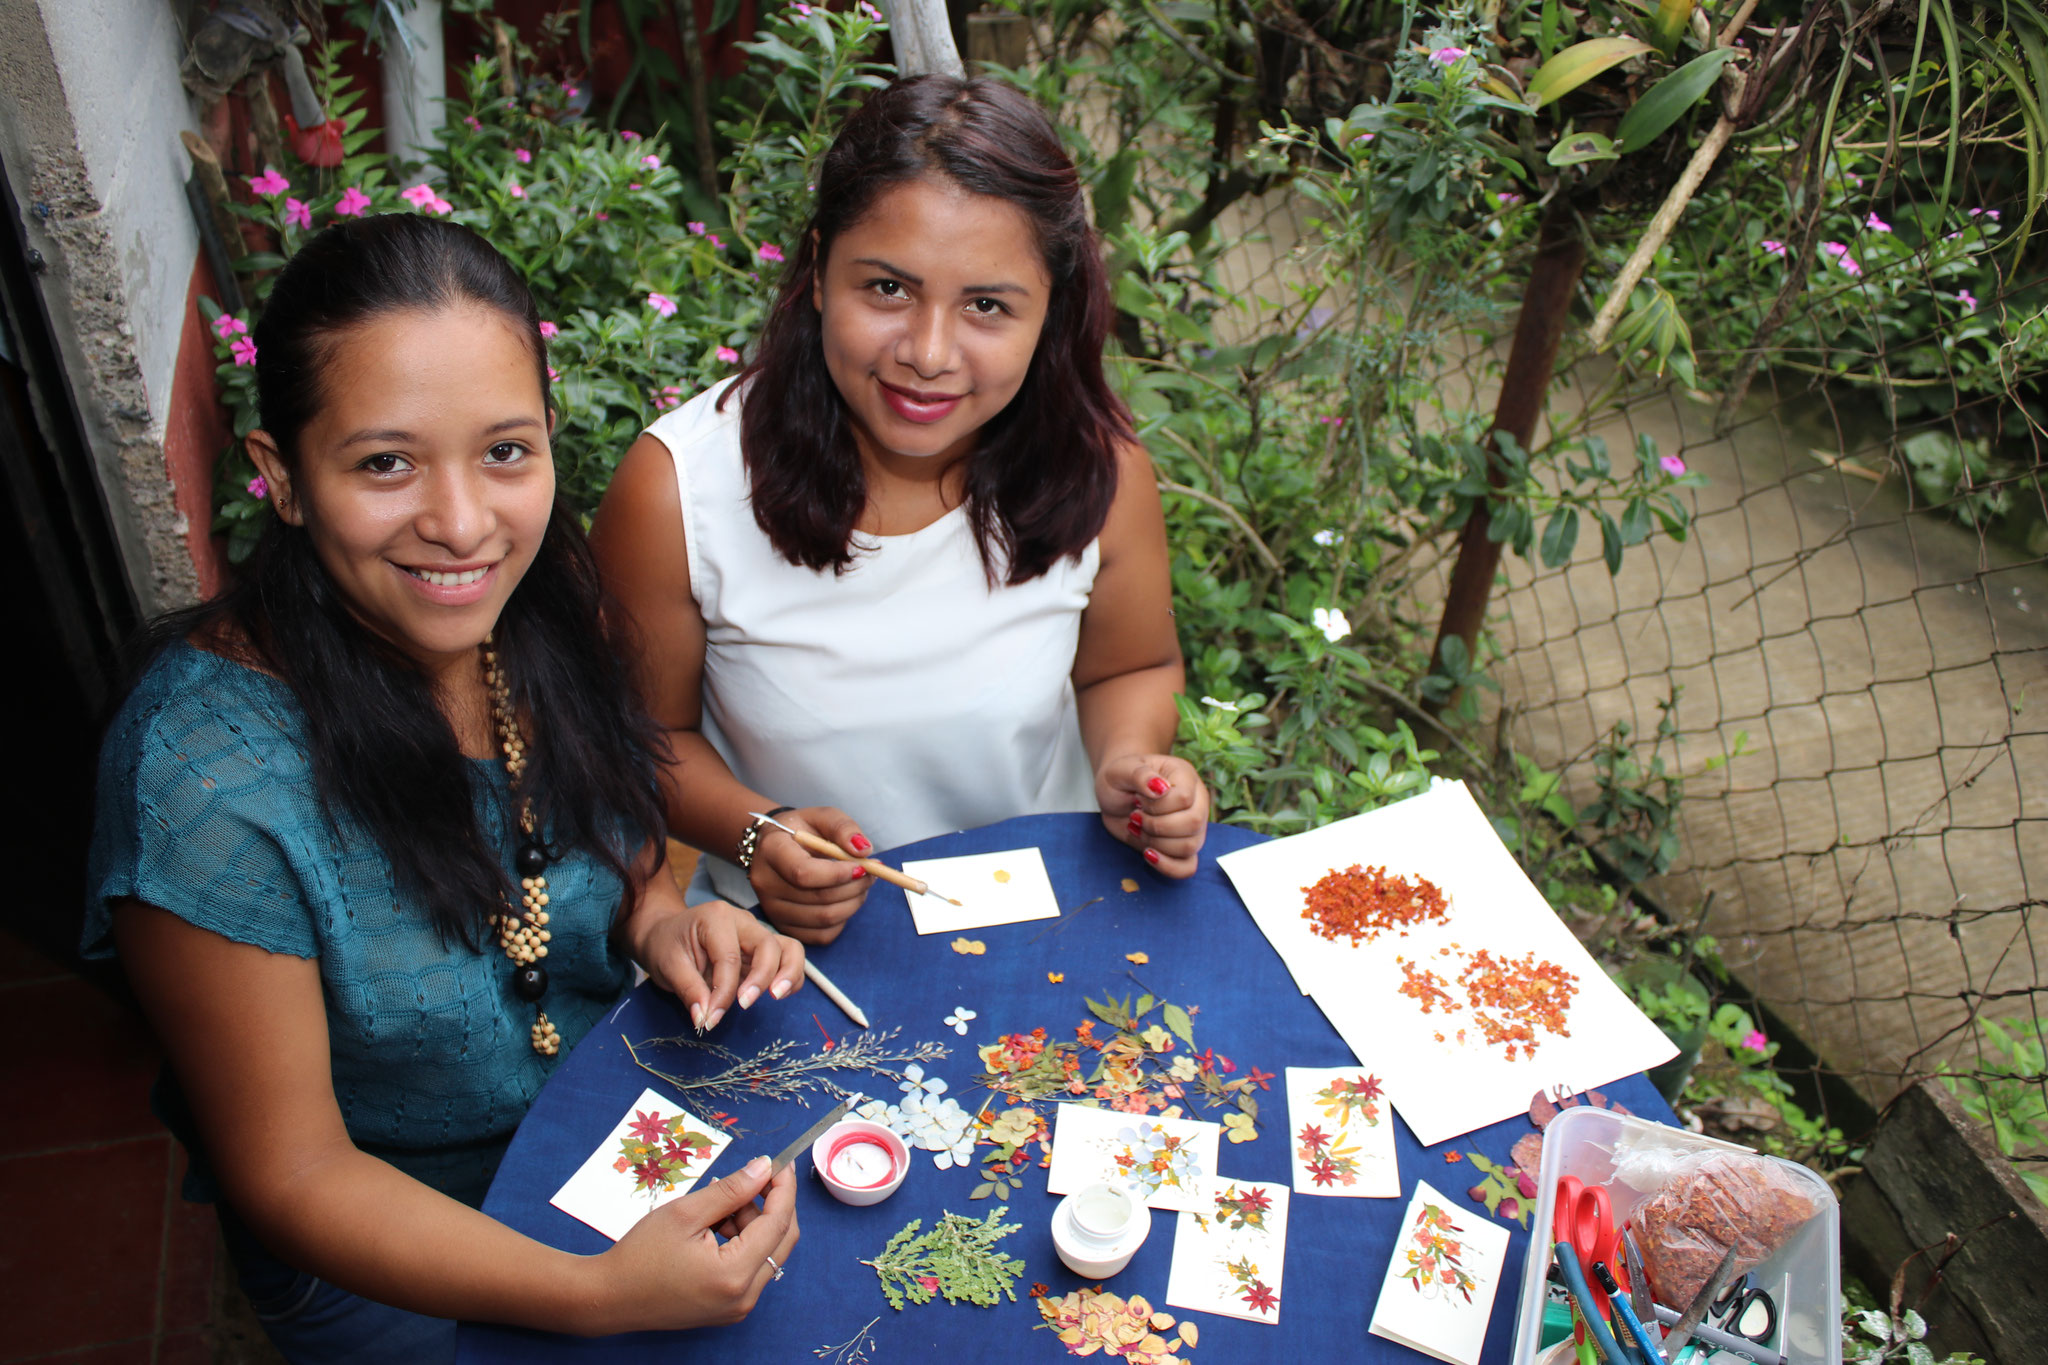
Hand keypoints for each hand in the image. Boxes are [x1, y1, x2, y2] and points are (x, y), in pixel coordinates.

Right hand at [593, 1155, 798, 1332]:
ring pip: (766, 1254)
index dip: (784, 1190)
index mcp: (734, 1274)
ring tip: (721, 1203)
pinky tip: (717, 1225)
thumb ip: (731, 1189)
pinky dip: (742, 1242)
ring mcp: (737, 1307)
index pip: (778, 1224)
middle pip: (780, 1242)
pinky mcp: (728, 1308)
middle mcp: (744, 1297)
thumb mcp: (686, 1212)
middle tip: (758, 1176)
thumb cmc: (640, 1255)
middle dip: (772, 1205)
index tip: (781, 1163)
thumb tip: (764, 1168)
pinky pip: (750, 1269)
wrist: (609, 1297)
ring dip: (753, 1223)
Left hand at [639, 899, 804, 1031]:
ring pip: (789, 948)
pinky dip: (790, 977)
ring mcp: (757, 934)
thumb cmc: (665, 946)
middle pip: (768, 946)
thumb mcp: (667, 966)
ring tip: (776, 997)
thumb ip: (689, 991)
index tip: (710, 1019)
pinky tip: (776, 995)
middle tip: (744, 1005)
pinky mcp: (763, 949)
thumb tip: (705, 1019)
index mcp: (716, 918)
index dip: (723, 993)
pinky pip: (789, 958)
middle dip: (761, 978)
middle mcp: (743, 921)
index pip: (729, 958)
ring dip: (788, 974)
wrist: (665, 935)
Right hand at [750, 806, 873, 944]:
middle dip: (855, 887)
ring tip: (861, 885)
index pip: (804, 872)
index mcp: (772, 850)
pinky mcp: (783, 926)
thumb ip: (842, 828)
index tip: (862, 866)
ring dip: (854, 903)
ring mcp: (772, 908)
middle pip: (818, 898)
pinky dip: (842, 920)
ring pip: (824, 919)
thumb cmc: (801, 830)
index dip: (838, 874)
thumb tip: (863, 851)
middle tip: (872, 873)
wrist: (775, 846)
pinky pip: (822, 935)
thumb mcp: (821, 816)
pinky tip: (845, 901)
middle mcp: (766, 883)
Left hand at [1097, 753, 1208, 876]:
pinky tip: (1148, 855)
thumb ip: (1140, 775)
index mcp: (1185, 777)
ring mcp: (1193, 827)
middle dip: (1156, 825)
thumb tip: (1160, 788)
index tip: (1137, 799)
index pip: (1184, 798)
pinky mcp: (1182, 848)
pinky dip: (1168, 867)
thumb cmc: (1121, 777)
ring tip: (1139, 828)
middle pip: (1193, 823)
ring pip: (1190, 846)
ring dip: (1157, 843)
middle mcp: (1197, 801)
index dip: (1157, 805)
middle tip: (1135, 816)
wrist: (1116, 793)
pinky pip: (1188, 866)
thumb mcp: (1122, 769)